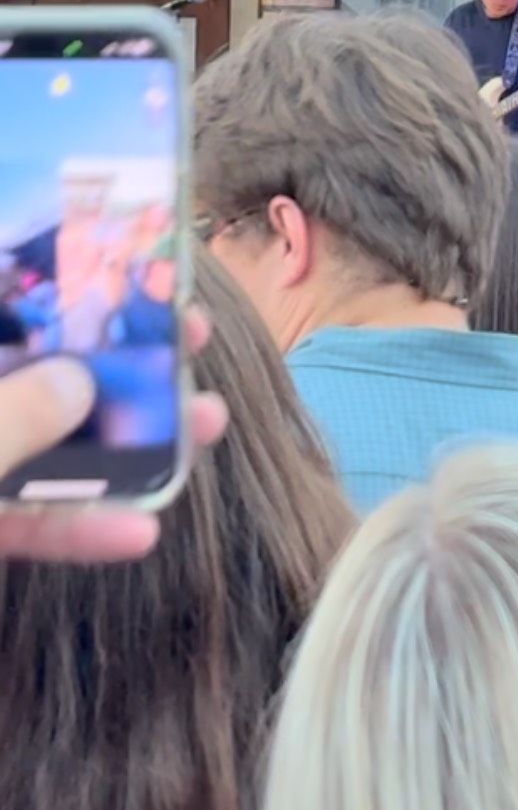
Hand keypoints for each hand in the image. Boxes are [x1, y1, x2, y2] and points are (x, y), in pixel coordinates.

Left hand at [0, 307, 226, 562]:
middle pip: (39, 371)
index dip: (63, 285)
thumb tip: (79, 383)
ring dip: (122, 443)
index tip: (134, 277)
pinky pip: (30, 519)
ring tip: (206, 426)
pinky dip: (80, 527)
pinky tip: (140, 532)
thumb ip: (10, 418)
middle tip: (193, 338)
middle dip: (117, 358)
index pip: (10, 312)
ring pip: (48, 446)